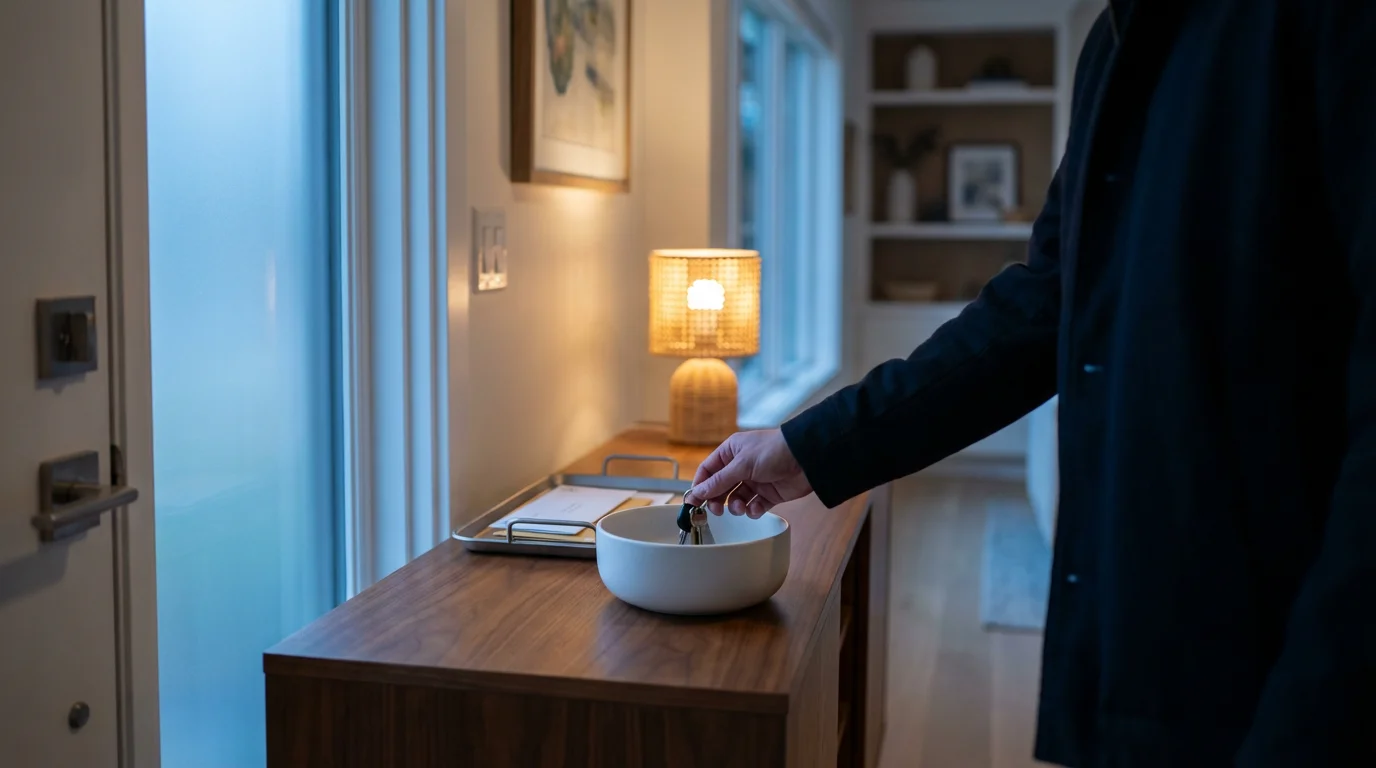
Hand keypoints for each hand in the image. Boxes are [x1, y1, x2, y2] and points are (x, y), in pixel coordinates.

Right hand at [684, 429, 811, 517]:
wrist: (807, 458)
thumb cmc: (774, 450)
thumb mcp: (741, 464)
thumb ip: (719, 481)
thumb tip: (698, 492)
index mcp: (731, 452)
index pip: (708, 470)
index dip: (700, 485)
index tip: (693, 502)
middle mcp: (741, 465)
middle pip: (720, 487)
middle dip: (717, 500)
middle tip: (716, 510)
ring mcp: (755, 480)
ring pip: (736, 499)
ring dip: (735, 506)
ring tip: (741, 507)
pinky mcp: (768, 493)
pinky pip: (754, 506)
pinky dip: (753, 510)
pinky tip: (757, 508)